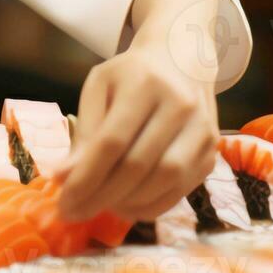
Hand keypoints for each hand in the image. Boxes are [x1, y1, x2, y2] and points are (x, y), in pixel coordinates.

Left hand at [55, 0, 224, 222]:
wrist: (183, 60)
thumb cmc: (132, 74)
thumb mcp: (99, 87)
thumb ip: (83, 132)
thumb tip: (62, 178)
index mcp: (145, 83)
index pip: (112, 141)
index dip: (85, 177)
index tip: (61, 202)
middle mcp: (180, 105)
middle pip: (138, 165)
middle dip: (100, 196)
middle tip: (74, 213)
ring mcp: (202, 130)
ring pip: (163, 181)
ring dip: (125, 204)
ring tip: (97, 207)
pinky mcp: (211, 152)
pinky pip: (180, 190)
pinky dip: (150, 206)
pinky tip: (125, 205)